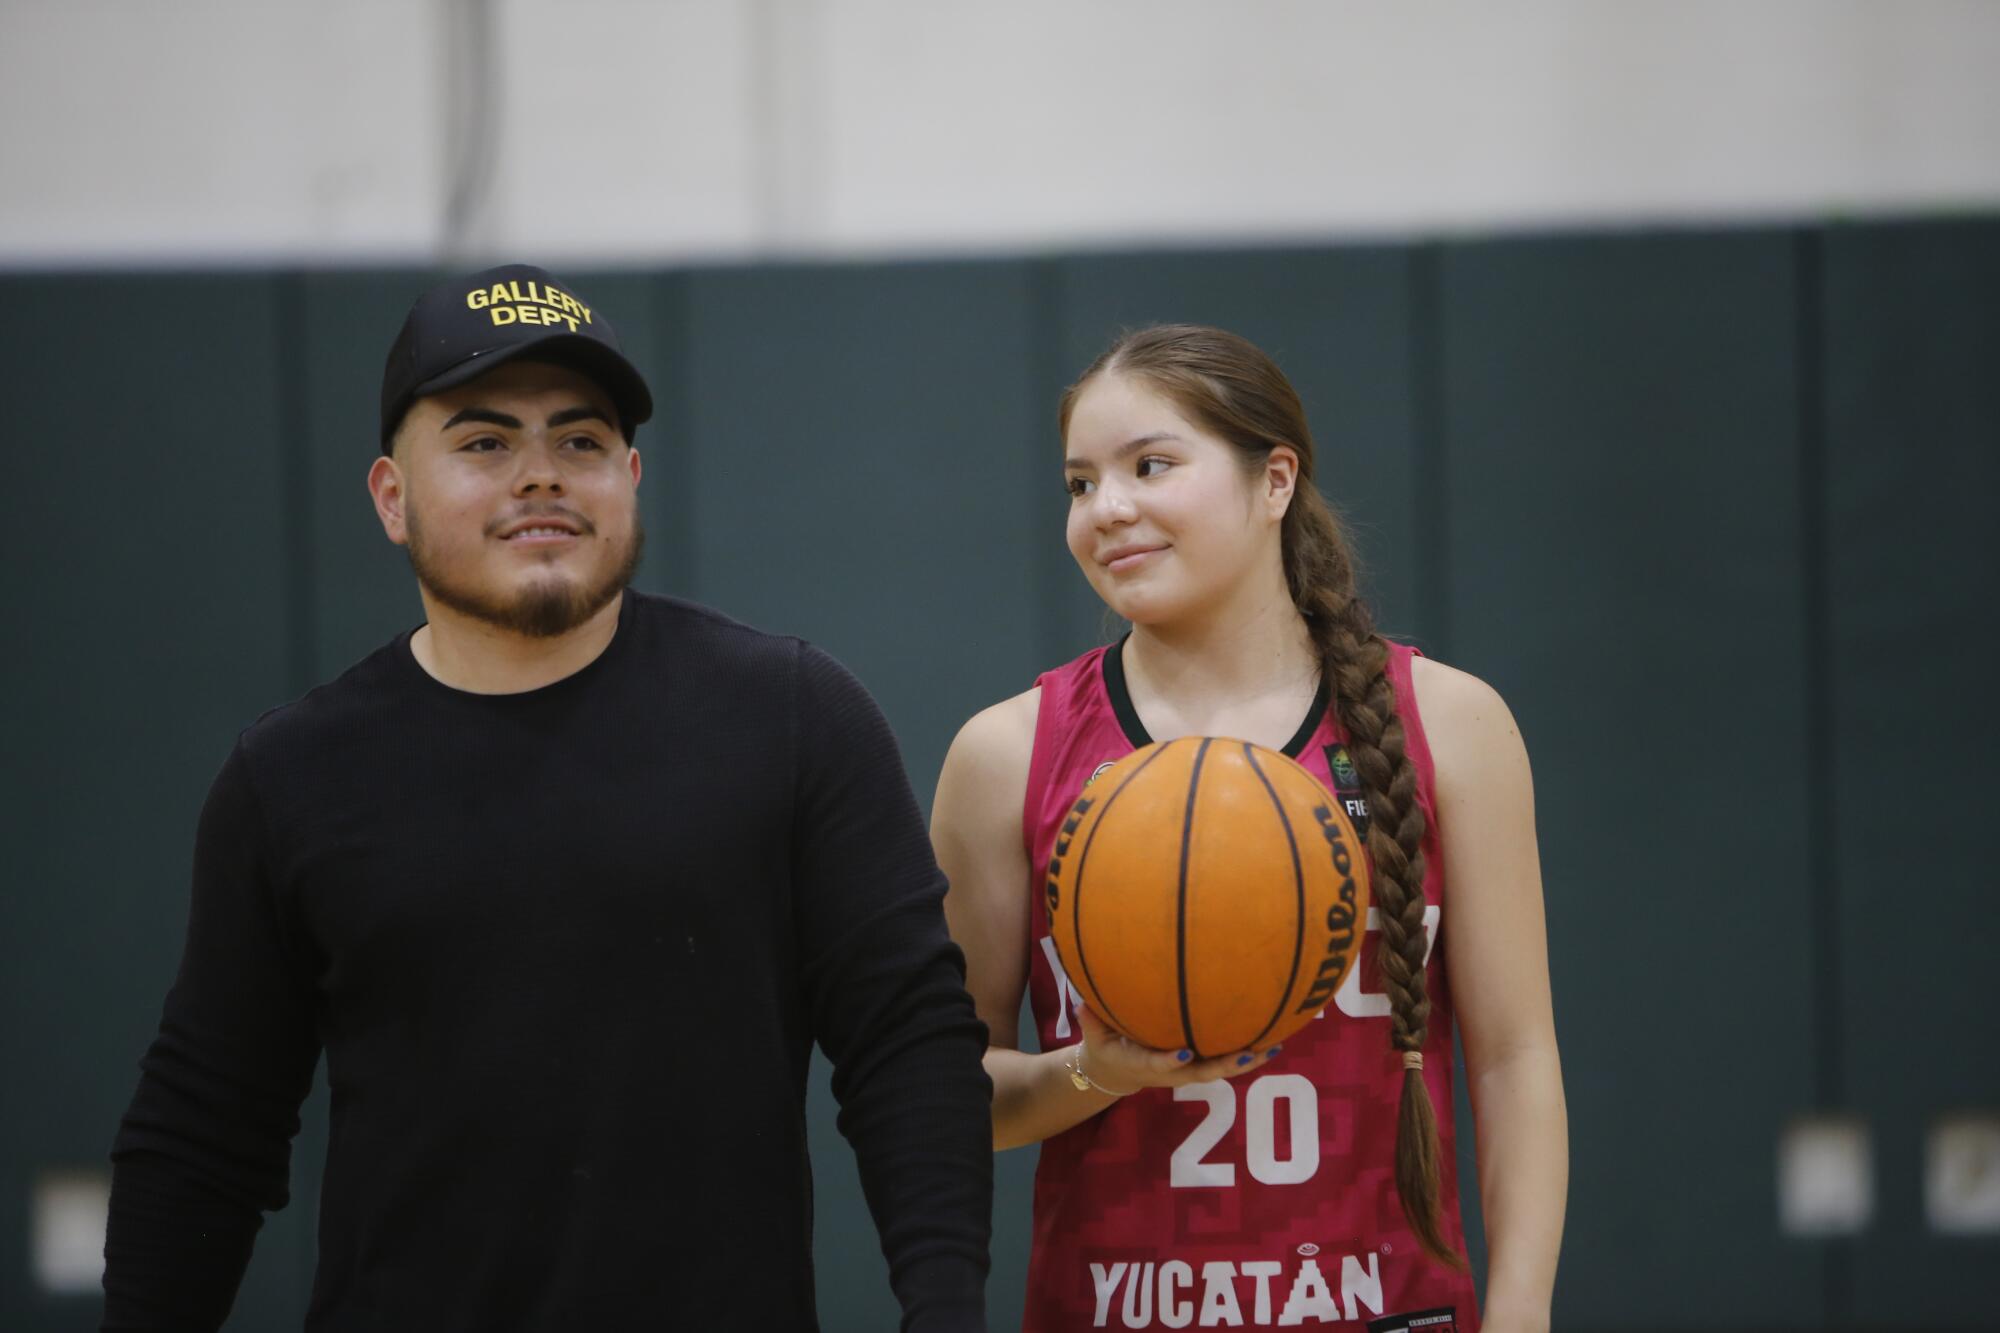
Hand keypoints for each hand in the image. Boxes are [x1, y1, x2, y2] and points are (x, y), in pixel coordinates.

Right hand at [1073, 1004, 1284, 1093]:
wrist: (1117, 1074)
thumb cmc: (1106, 1048)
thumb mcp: (1093, 1038)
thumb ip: (1091, 1021)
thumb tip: (1081, 1002)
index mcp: (1145, 1065)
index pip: (1160, 1065)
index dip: (1171, 1061)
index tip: (1184, 1052)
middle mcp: (1173, 1072)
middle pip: (1203, 1072)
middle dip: (1226, 1064)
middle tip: (1248, 1053)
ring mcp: (1189, 1070)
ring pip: (1222, 1068)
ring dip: (1248, 1060)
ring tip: (1274, 1047)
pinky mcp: (1199, 1064)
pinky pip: (1225, 1059)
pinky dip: (1248, 1052)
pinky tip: (1272, 1038)